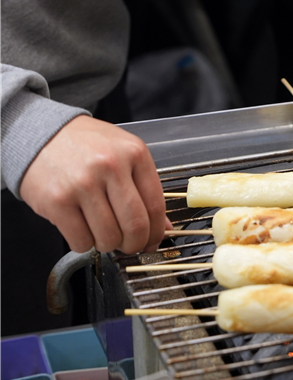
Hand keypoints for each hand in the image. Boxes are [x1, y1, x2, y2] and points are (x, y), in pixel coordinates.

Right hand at [19, 116, 167, 254]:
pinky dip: (85, 244)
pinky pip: (81, 240)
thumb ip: (145, 188)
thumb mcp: (124, 153)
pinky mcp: (57, 201)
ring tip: (102, 233)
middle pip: (135, 225)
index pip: (155, 205)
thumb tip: (163, 227)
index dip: (157, 232)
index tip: (153, 241)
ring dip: (108, 244)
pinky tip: (82, 230)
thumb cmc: (87, 145)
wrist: (41, 133)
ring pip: (108, 237)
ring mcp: (82, 184)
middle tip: (130, 246)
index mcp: (134, 154)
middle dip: (135, 244)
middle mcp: (110, 167)